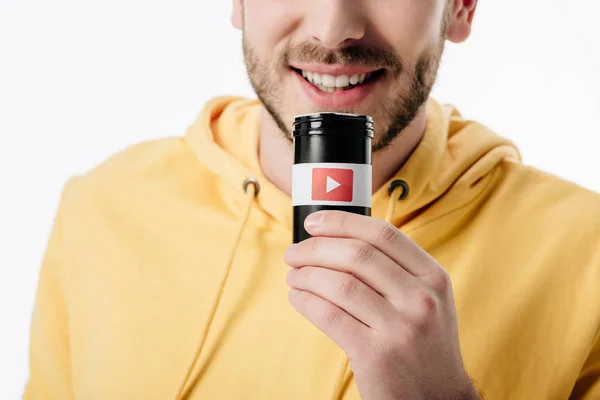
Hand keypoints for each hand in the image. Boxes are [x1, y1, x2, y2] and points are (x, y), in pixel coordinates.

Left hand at [284, 211, 479, 399]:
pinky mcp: (376, 354)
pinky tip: (298, 297)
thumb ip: (395, 269)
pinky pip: (329, 315)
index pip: (382, 233)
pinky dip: (306, 301)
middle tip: (293, 253)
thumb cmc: (423, 343)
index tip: (314, 222)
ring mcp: (400, 327)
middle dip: (315, 248)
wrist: (438, 398)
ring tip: (293, 275)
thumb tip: (338, 240)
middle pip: (357, 254)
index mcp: (433, 277)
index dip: (341, 222)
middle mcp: (421, 298)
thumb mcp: (427, 300)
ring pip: (339, 283)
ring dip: (306, 274)